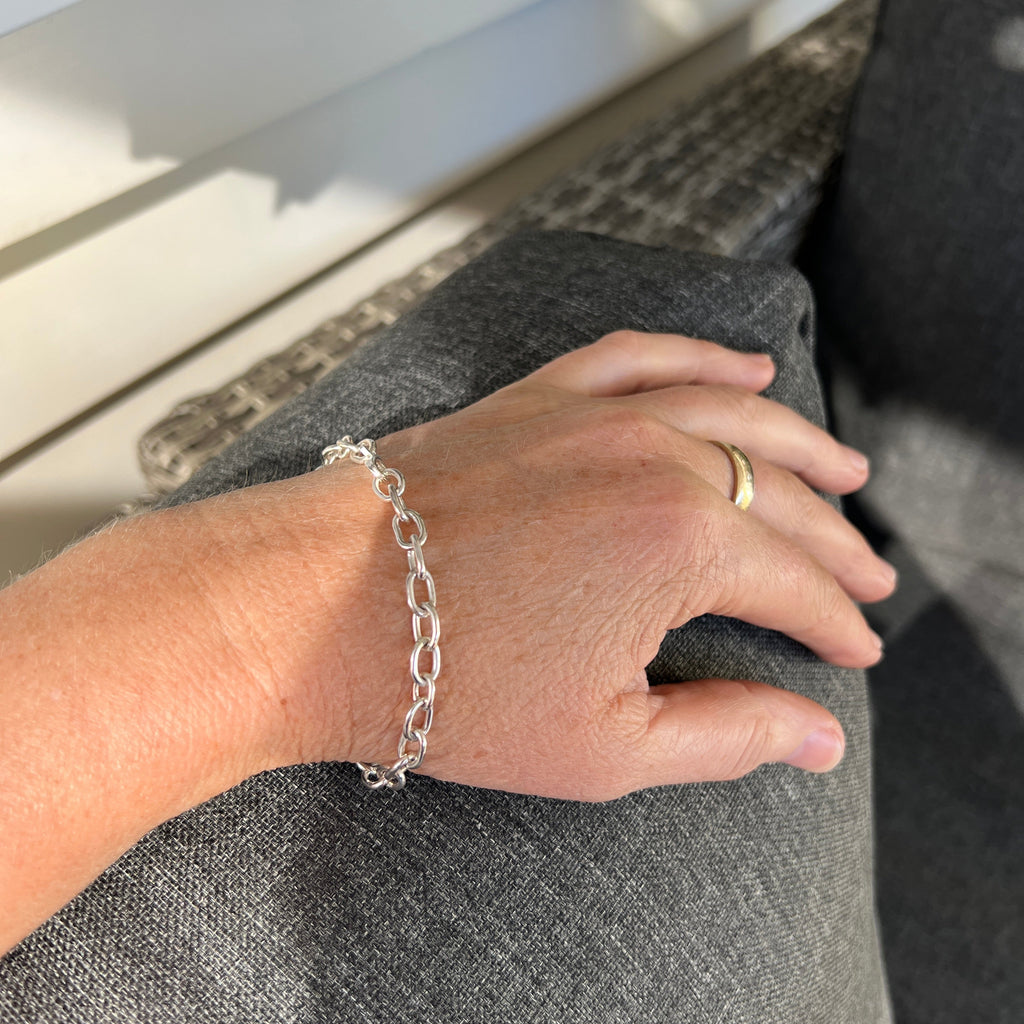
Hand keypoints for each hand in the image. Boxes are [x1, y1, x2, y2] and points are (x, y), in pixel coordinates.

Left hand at [0, 330, 892, 949]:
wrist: (317, 611)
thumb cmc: (449, 684)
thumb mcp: (605, 744)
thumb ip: (727, 734)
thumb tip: (817, 736)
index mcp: (681, 545)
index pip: (795, 587)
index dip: (836, 627)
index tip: (856, 653)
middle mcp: (654, 458)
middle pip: (778, 500)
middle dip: (835, 546)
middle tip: (869, 580)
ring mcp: (596, 415)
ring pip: (734, 414)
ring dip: (799, 445)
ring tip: (846, 472)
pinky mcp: (542, 396)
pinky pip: (643, 356)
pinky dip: (703, 355)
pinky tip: (748, 363)